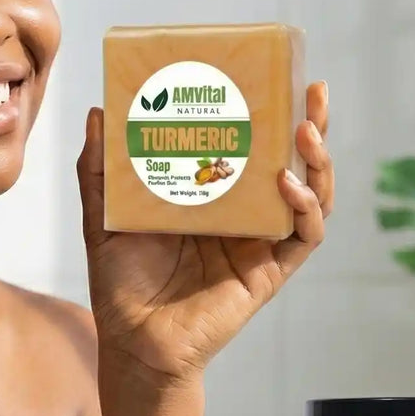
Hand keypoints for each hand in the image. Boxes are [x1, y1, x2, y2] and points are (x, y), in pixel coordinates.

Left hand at [77, 82, 333, 386]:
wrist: (133, 343)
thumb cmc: (120, 283)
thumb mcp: (104, 216)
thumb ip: (100, 169)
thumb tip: (97, 112)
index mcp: (212, 192)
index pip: (251, 142)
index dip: (270, 111)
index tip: (276, 72)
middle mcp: (244, 212)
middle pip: (292, 161)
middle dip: (311, 124)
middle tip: (313, 91)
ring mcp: (261, 241)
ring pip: (310, 194)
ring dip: (317, 162)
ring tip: (307, 131)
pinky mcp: (270, 271)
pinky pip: (303, 236)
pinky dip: (305, 209)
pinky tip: (289, 186)